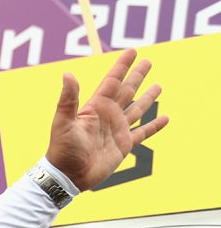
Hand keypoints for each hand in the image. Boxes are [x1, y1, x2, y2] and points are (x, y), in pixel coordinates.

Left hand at [45, 48, 168, 190]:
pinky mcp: (124, 145)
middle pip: (127, 91)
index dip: (122, 66)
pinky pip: (143, 133)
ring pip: (137, 109)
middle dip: (137, 76)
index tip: (132, 51)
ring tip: (158, 86)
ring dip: (148, 97)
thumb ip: (68, 99)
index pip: (112, 81)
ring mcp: (117, 130)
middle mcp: (108, 116)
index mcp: (95, 107)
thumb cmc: (62, 149)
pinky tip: (165, 118)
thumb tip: (68, 74)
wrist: (68, 175)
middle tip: (148, 61)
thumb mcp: (63, 121)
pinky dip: (154, 126)